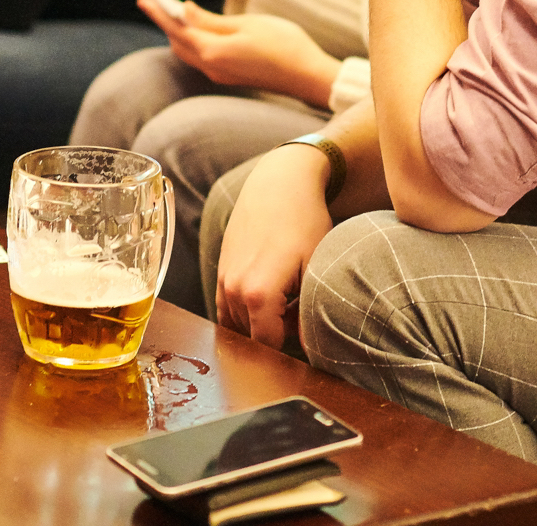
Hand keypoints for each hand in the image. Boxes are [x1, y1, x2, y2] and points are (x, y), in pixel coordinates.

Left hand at [139, 0, 339, 106]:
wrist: (308, 75)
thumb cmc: (283, 43)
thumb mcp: (246, 24)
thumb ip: (211, 20)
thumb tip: (185, 11)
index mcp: (214, 52)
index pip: (177, 29)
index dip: (160, 13)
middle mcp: (212, 67)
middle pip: (179, 43)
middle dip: (166, 22)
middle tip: (154, 1)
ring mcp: (221, 75)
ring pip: (189, 52)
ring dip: (179, 33)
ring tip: (172, 12)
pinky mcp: (230, 76)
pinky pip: (201, 58)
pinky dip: (193, 42)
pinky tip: (196, 30)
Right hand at [216, 144, 334, 348]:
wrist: (278, 184)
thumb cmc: (304, 222)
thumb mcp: (316, 267)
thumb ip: (310, 313)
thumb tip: (310, 350)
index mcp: (258, 295)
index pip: (270, 345)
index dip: (292, 345)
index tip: (309, 332)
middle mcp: (233, 291)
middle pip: (253, 337)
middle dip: (278, 334)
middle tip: (302, 312)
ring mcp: (223, 281)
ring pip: (239, 324)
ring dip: (262, 322)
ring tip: (288, 300)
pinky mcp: (221, 272)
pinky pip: (226, 309)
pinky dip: (245, 313)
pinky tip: (269, 297)